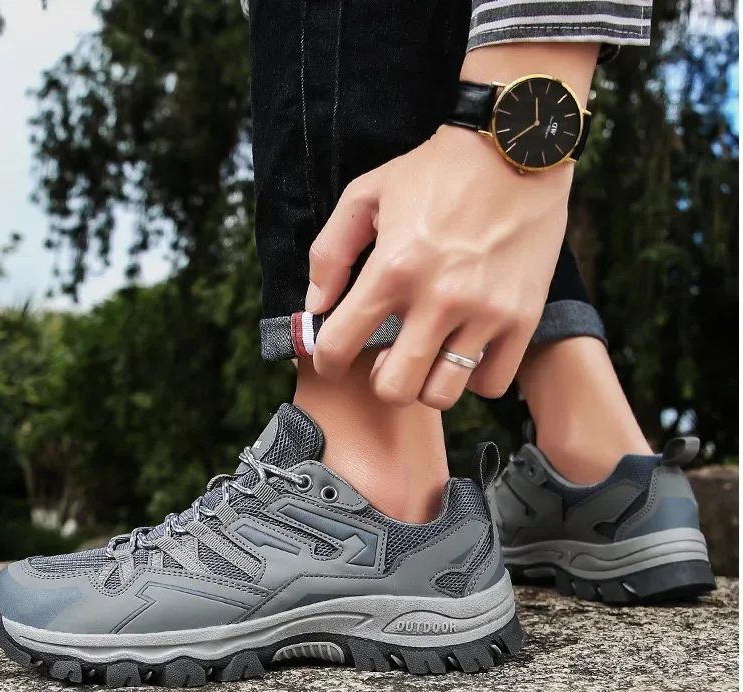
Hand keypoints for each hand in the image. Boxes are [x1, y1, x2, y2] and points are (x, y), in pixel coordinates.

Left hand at [306, 123, 573, 408]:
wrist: (517, 149)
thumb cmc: (436, 171)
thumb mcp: (367, 193)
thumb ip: (330, 252)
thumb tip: (315, 307)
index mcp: (392, 268)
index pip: (339, 345)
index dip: (326, 361)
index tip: (333, 358)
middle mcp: (438, 298)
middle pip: (393, 388)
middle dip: (379, 380)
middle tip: (386, 358)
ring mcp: (484, 312)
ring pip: (441, 394)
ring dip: (426, 383)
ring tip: (427, 356)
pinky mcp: (523, 318)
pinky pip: (490, 384)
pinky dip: (472, 378)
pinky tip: (465, 351)